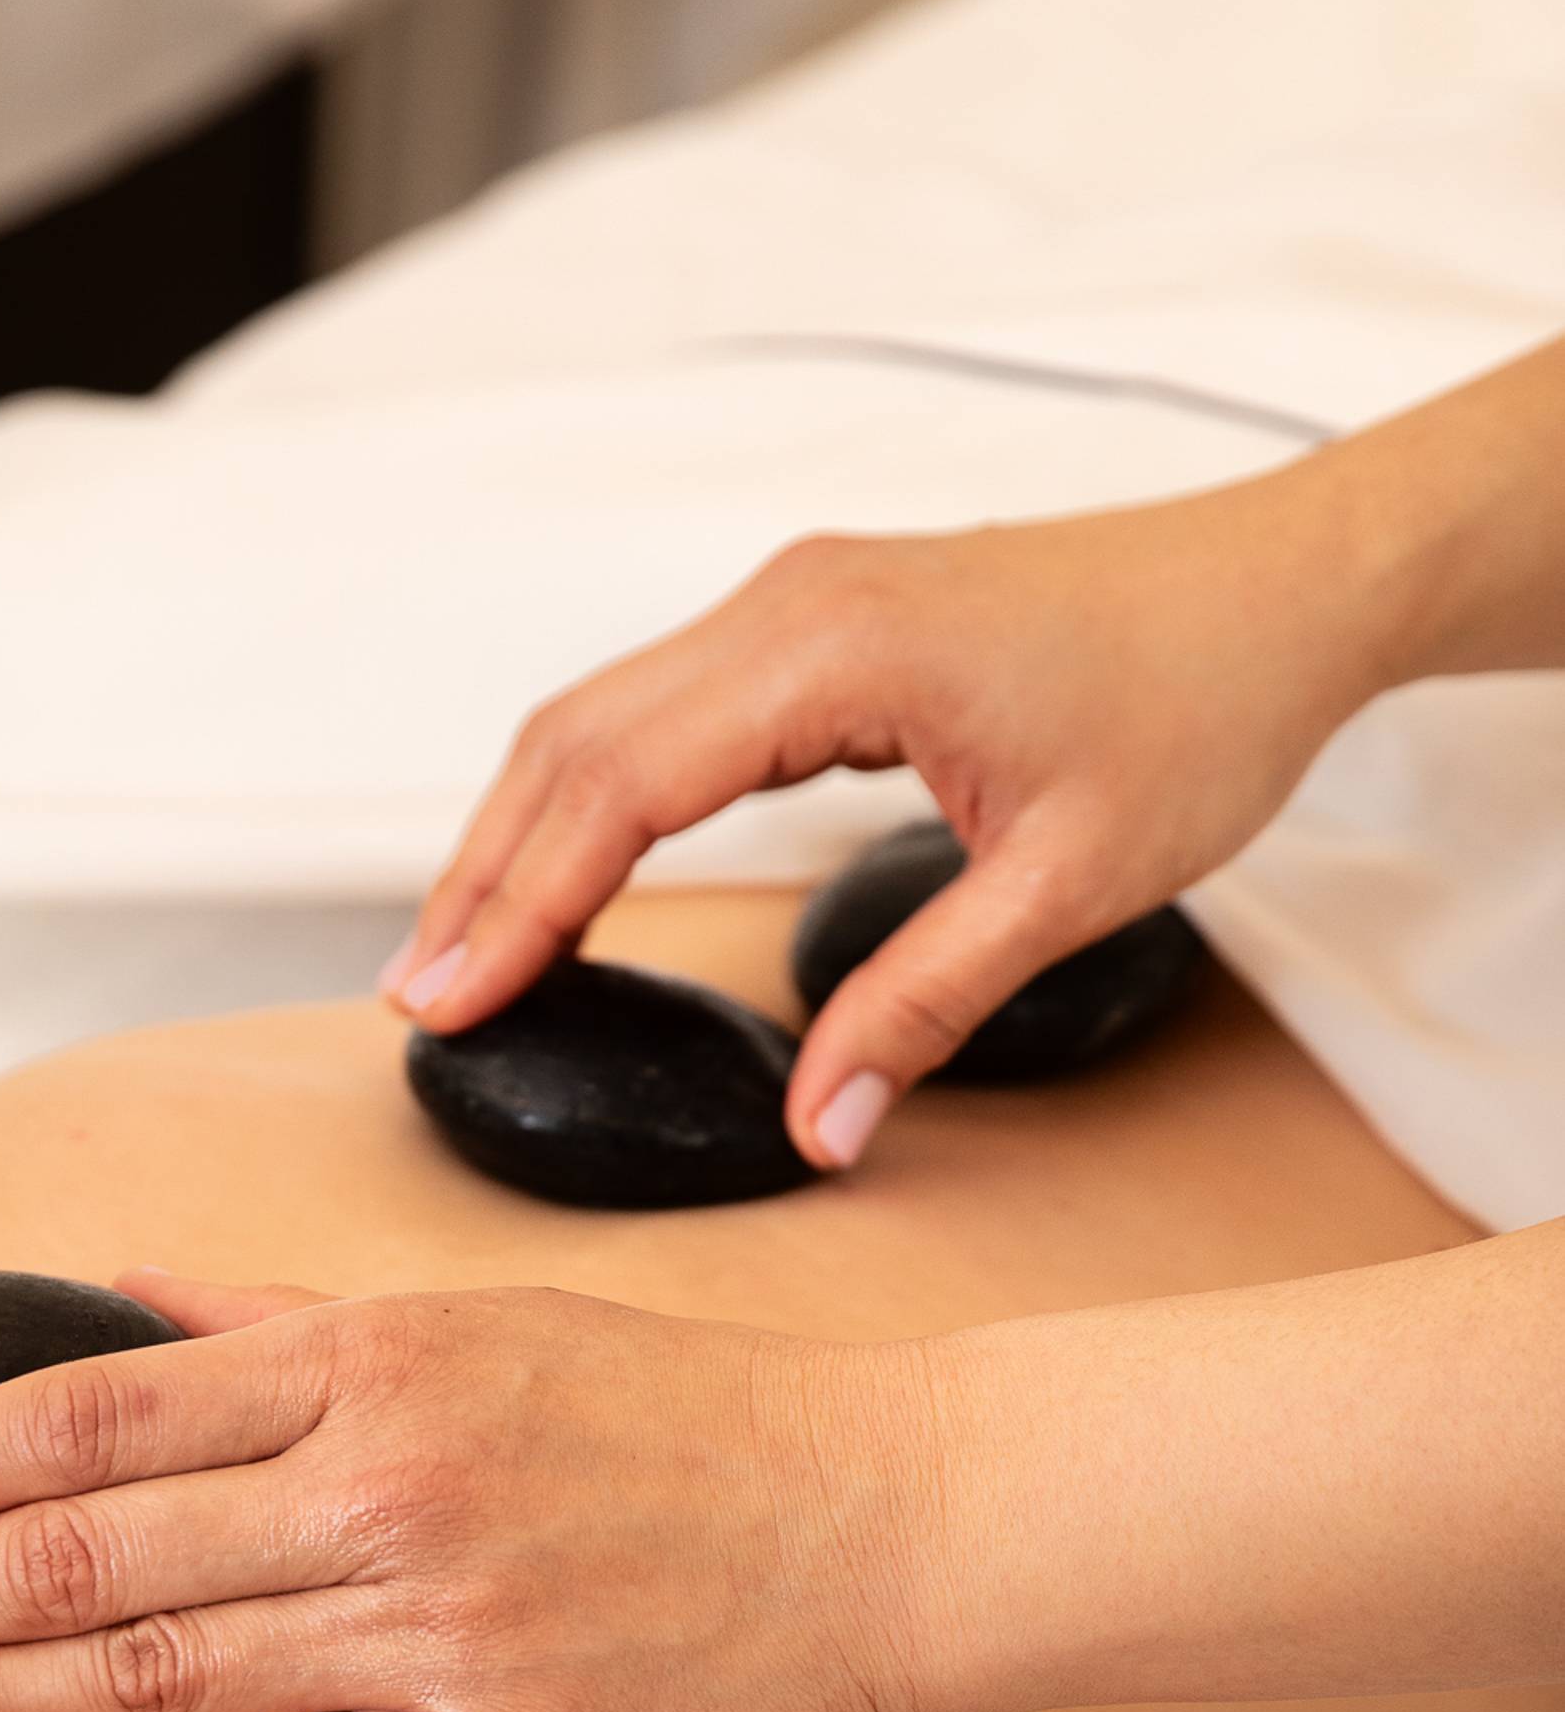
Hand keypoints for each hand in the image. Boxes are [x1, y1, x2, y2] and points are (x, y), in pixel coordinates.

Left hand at [0, 1274, 932, 1711]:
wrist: (885, 1512)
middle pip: (91, 1548)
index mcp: (363, 1368)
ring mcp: (447, 1633)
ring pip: (169, 1675)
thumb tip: (122, 1298)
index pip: (86, 1410)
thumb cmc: (673, 1411)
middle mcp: (382, 1491)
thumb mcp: (473, 1317)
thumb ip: (281, 1320)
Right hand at [386, 456, 1385, 1165]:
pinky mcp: (819, 620)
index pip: (618, 784)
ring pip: (602, 714)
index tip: (449, 1002)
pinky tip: (564, 870)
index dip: (519, 903)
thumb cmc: (1203, 702)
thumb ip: (927, 1004)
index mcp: (837, 650)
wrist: (1291, 583)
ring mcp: (799, 599)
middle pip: (573, 739)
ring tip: (461, 952)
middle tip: (420, 1002)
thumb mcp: (1073, 884)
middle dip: (482, 875)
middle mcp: (792, 602)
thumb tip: (821, 1128)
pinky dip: (590, 792)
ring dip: (521, 831)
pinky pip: (660, 703)